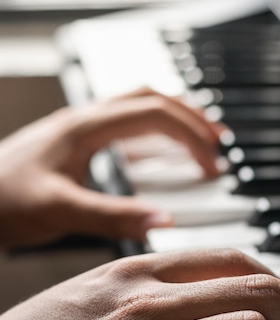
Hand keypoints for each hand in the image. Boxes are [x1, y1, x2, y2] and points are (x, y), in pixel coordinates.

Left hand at [0, 89, 221, 249]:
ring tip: (199, 136)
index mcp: (86, 126)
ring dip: (173, 117)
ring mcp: (79, 128)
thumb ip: (113, 215)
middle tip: (218, 140)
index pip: (155, 115)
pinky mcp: (75, 142)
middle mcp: (85, 119)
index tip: (211, 163)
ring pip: (138, 105)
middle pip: (151, 99)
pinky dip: (151, 133)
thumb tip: (165, 220)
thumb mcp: (60, 210)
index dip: (191, 136)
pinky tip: (157, 152)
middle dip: (190, 117)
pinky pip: (124, 124)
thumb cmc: (3, 200)